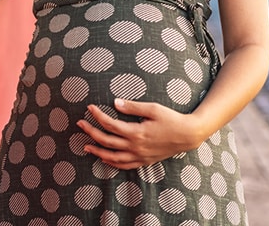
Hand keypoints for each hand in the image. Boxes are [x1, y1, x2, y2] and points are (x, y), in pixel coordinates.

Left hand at [77, 99, 204, 169]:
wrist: (188, 135)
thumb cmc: (171, 119)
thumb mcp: (152, 108)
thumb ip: (132, 107)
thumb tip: (115, 102)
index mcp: (136, 132)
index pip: (110, 125)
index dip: (98, 116)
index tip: (89, 108)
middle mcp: (136, 147)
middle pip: (107, 141)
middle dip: (91, 132)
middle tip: (80, 124)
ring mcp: (140, 156)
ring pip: (113, 157)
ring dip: (98, 151)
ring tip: (86, 146)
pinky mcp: (144, 161)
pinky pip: (124, 165)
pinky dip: (112, 163)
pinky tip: (104, 159)